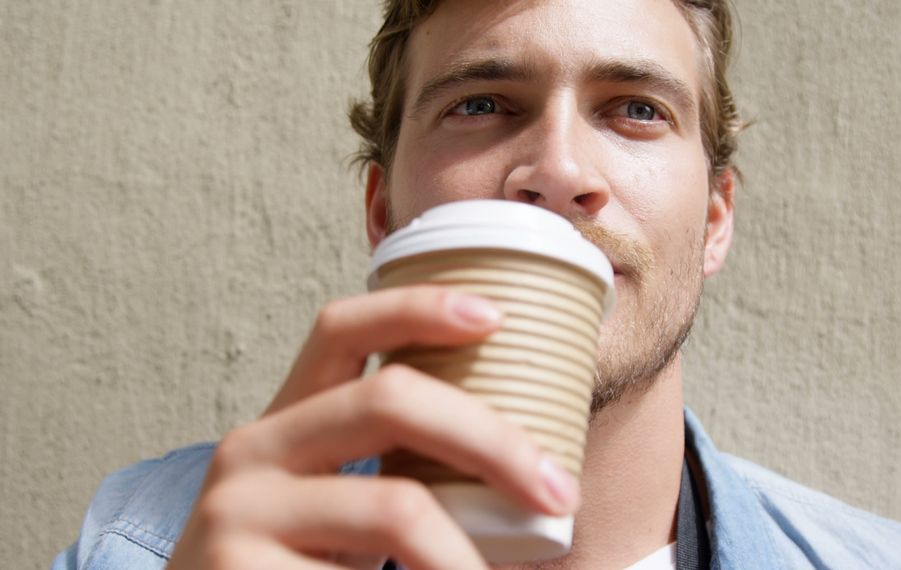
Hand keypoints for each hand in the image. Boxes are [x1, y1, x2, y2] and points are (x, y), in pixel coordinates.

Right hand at [167, 286, 580, 569]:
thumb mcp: (335, 505)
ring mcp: (237, 514)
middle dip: (493, 440)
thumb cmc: (298, 567)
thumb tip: (532, 461)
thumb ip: (395, 469)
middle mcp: (251, 451)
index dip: (418, 307)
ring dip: (467, 554)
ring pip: (396, 507)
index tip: (496, 316)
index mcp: (284, 420)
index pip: (341, 330)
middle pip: (390, 399)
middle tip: (559, 491)